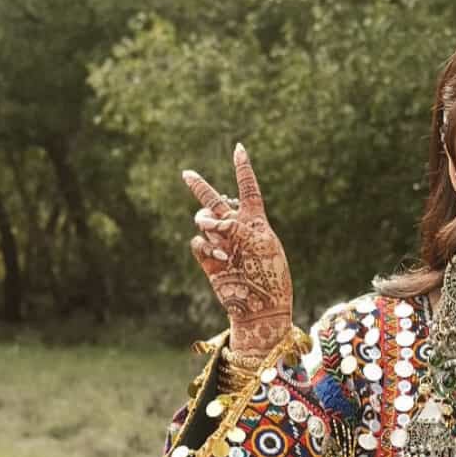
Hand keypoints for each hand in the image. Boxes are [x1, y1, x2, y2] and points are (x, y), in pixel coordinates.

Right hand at [182, 144, 293, 355]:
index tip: (238, 148)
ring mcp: (221, 244)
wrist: (260, 307)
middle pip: (214, 200)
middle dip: (200, 187)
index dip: (242, 168)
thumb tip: (208, 223)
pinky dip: (207, 246)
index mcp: (256, 220)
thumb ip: (233, 226)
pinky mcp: (209, 260)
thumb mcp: (258, 243)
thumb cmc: (269, 275)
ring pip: (202, 219)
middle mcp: (236, 229)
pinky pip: (197, 242)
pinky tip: (222, 257)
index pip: (248, 188)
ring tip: (220, 238)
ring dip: (208, 223)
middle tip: (186, 174)